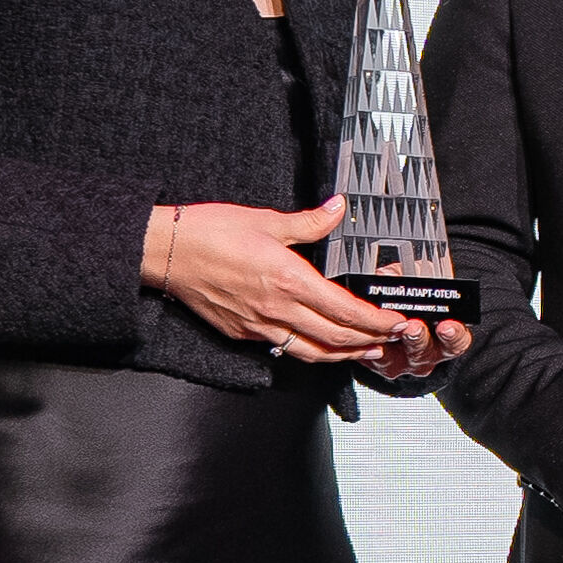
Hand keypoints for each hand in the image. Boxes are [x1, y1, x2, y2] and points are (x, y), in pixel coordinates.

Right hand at [154, 197, 468, 377]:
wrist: (166, 252)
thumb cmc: (210, 232)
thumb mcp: (266, 220)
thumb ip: (309, 221)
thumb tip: (338, 208)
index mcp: (288, 279)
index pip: (345, 309)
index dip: (376, 320)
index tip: (397, 321)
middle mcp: (277, 309)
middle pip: (335, 336)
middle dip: (370, 340)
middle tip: (393, 339)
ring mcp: (259, 326)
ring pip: (312, 351)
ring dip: (344, 354)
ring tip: (366, 350)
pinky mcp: (243, 333)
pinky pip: (285, 348)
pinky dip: (311, 350)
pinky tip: (322, 345)